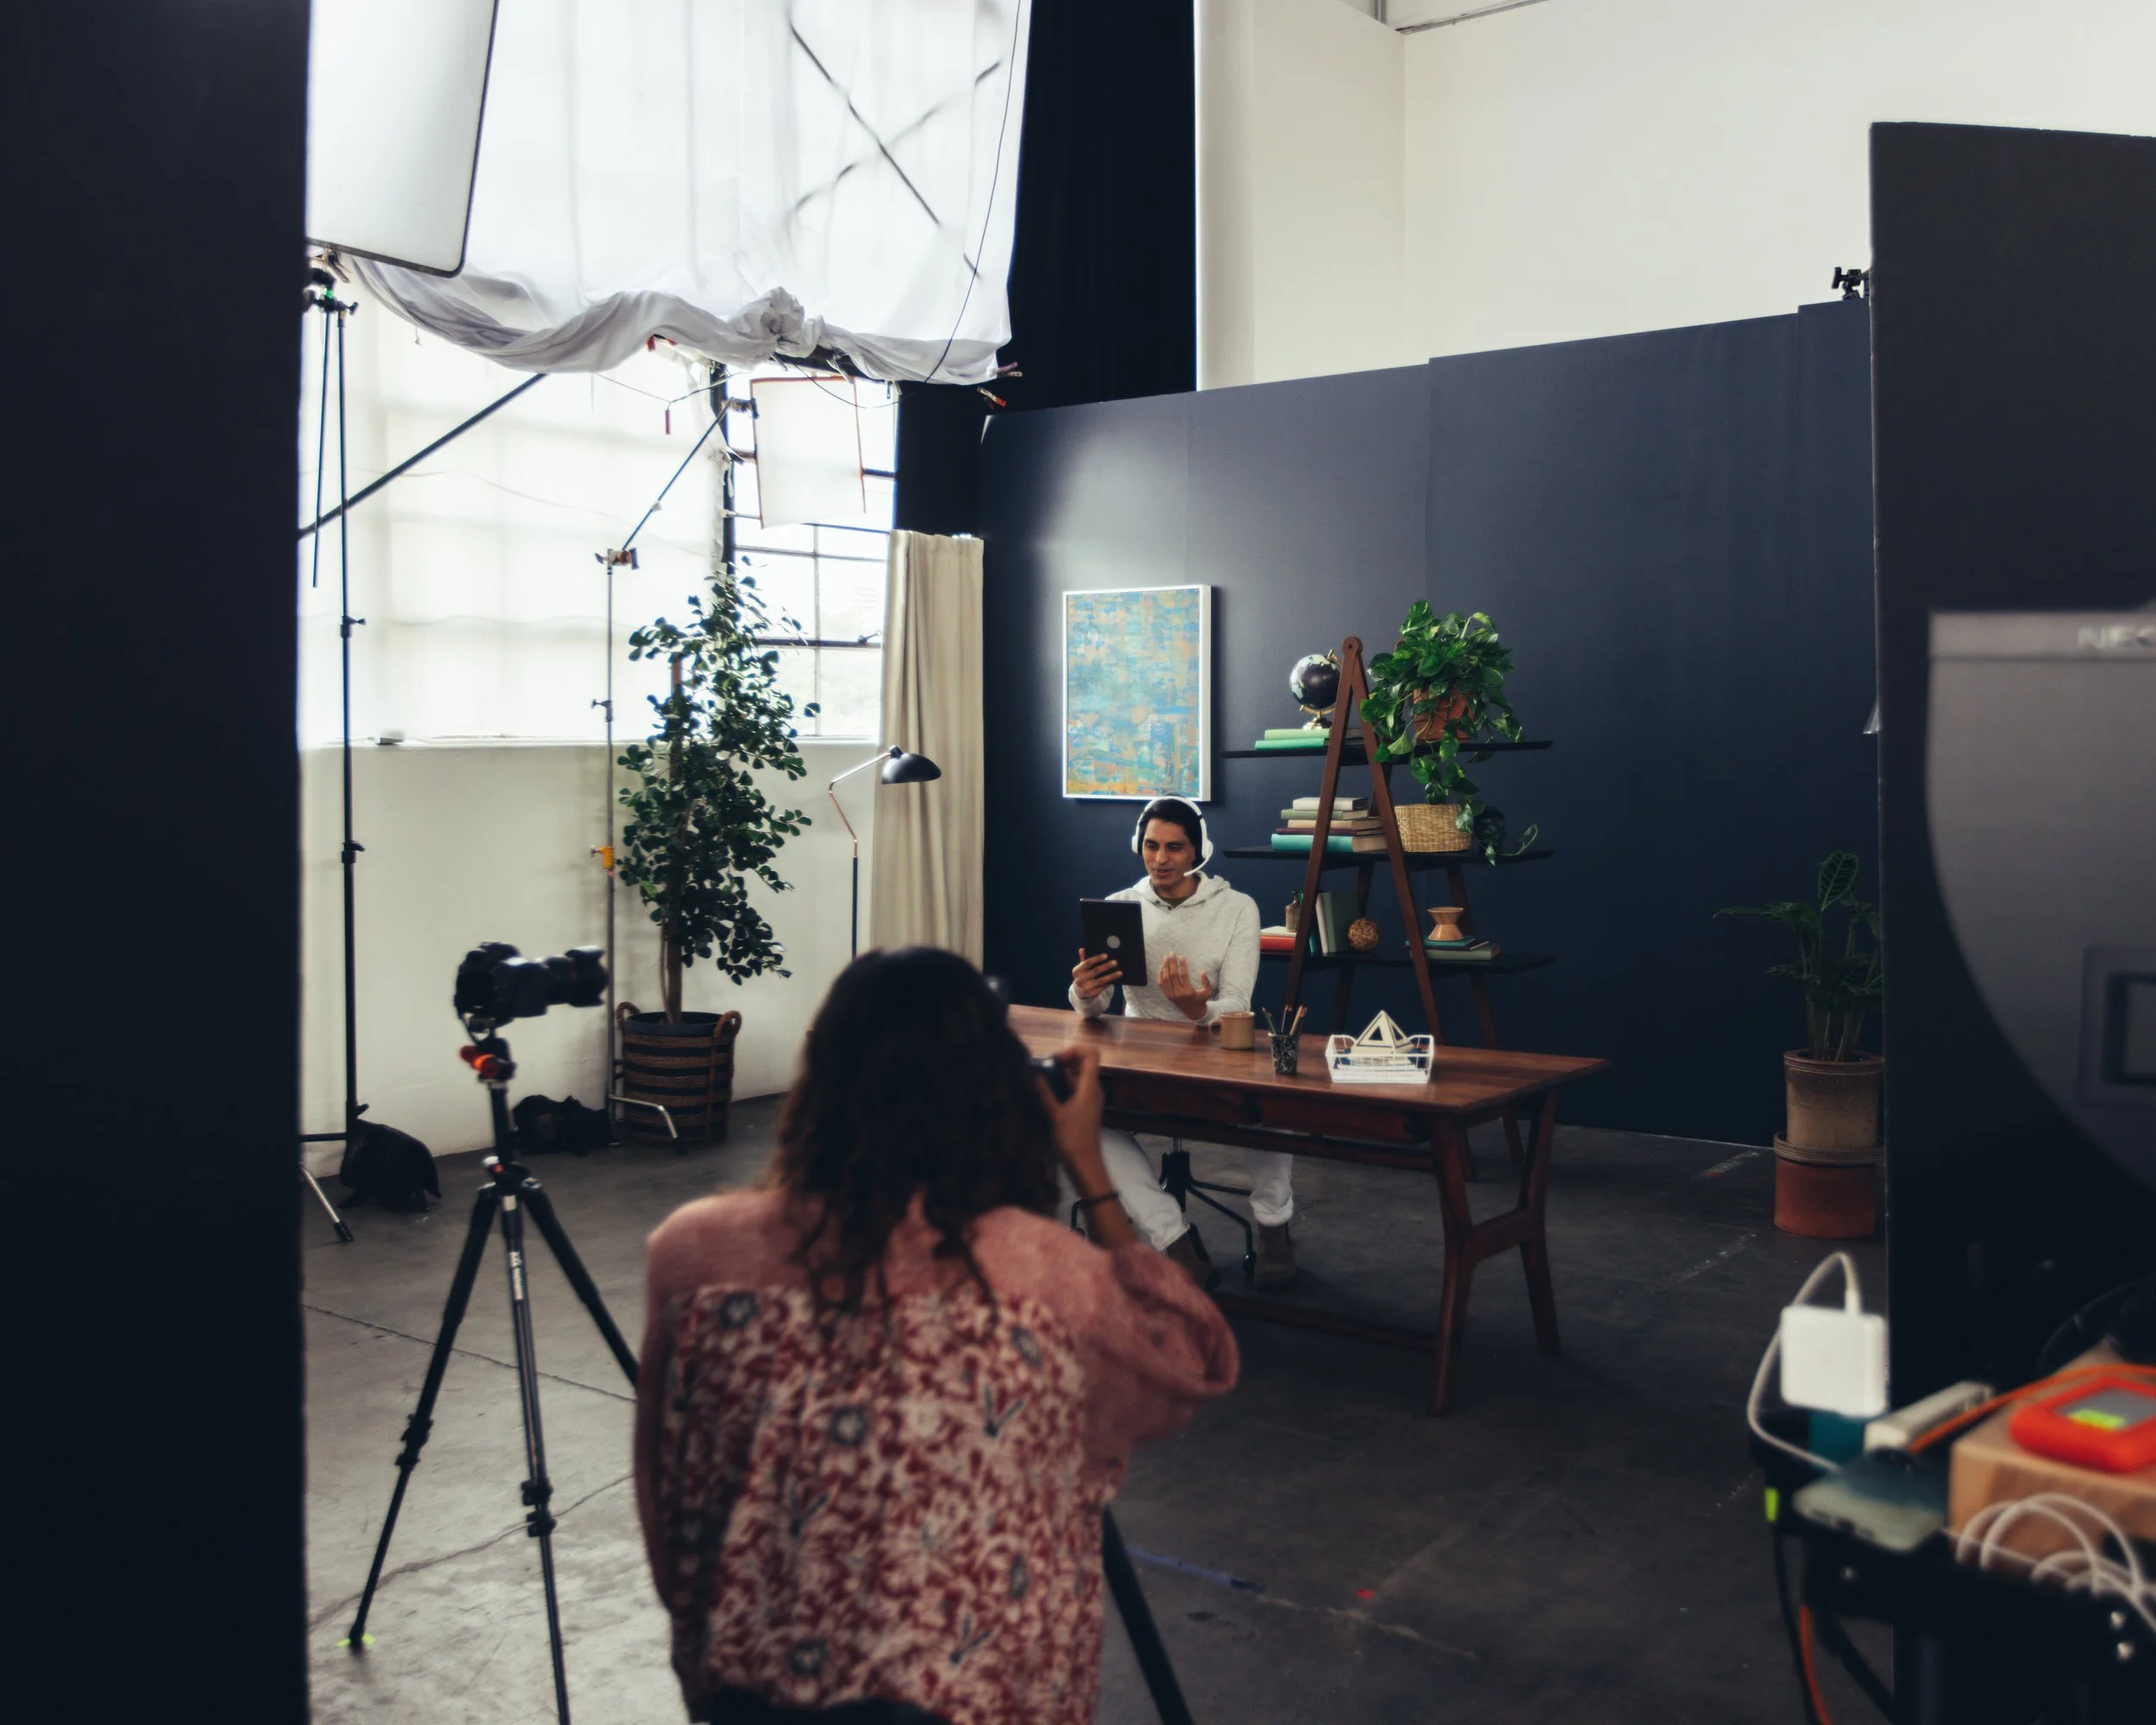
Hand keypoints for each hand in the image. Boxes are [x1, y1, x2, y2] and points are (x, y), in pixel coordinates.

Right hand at [1036, 1044, 1105, 1174]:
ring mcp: (1089, 1100)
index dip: (1074, 1050)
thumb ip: (1044, 1093)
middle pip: (1082, 1064)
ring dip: (1060, 1076)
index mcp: (1090, 1087)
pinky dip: (1061, 1088)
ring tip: (1040, 1081)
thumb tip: (1033, 1075)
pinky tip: (1045, 1096)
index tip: (1055, 1059)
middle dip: (1063, 1061)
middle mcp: (1092, 1090)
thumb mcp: (1055, 1115)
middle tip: (1043, 1068)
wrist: (1085, 1165)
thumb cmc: (1073, 1140)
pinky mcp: (1083, 1110)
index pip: (1091, 1054)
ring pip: (1076, 1078)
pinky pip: (1074, 1091)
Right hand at [1072, 948, 1120, 1001]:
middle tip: (1115, 962)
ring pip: (1101, 980)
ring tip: (1120, 972)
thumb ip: (1083, 959)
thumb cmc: (1083, 976)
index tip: (1106, 955)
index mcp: (1076, 971)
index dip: (1097, 958)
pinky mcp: (1091, 994)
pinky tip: (1115, 980)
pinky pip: (1103, 987)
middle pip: (1096, 971)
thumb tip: (1083, 949)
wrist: (1080, 992)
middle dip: (1106, 966)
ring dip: (1111, 976)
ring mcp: (1085, 988)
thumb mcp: (1082, 968)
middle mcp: (1079, 980)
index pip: (1087, 962)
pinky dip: (1109, 983)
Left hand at [1156, 952, 1214, 1021]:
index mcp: (1188, 991)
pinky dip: (1160, 975)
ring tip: (1166, 958)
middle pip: (1173, 975)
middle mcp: (1178, 993)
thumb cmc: (1201, 1000)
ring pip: (1165, 978)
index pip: (1183, 975)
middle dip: (1172, 963)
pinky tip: (1162, 967)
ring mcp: (1171, 994)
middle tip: (1171, 954)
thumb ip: (1206, 982)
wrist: (1193, 1012)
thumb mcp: (1208, 992)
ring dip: (1165, 967)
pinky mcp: (1167, 995)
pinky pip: (1161, 984)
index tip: (1181, 956)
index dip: (1182, 965)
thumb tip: (1203, 971)